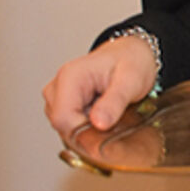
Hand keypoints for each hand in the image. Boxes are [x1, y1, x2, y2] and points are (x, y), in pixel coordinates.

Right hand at [42, 36, 157, 141]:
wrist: (132, 54)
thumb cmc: (132, 61)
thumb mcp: (131, 80)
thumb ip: (115, 102)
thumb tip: (99, 124)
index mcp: (70, 77)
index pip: (63, 119)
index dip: (84, 134)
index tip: (107, 136)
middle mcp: (58, 87)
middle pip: (63, 127)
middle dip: (89, 134)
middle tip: (115, 124)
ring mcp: (57, 98)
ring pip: (66, 130)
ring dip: (89, 132)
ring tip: (111, 116)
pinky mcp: (62, 106)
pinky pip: (70, 128)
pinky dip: (88, 129)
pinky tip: (104, 118)